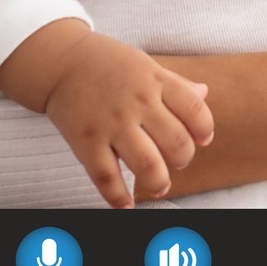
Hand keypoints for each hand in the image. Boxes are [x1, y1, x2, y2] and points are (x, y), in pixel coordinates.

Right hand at [42, 33, 213, 208]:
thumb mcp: (146, 65)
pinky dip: (118, 198)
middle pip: (176, 142)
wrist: (61, 61)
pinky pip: (106, 178)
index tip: (202, 139)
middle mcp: (137, 103)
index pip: (194, 109)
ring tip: (159, 184)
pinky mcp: (86, 142)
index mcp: (154, 81)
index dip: (204, 129)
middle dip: (183, 159)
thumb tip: (205, 93)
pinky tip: (126, 204)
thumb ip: (175, 82)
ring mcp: (111, 124)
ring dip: (159, 182)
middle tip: (177, 161)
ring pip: (148, 165)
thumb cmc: (108, 63)